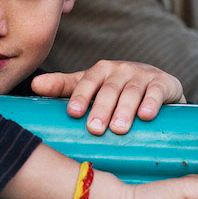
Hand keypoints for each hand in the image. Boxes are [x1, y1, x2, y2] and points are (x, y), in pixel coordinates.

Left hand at [31, 60, 184, 134]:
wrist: (158, 88)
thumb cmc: (115, 90)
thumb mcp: (90, 87)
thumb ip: (63, 86)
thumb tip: (33, 85)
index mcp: (100, 70)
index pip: (86, 82)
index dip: (80, 96)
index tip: (73, 113)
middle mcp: (121, 69)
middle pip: (109, 89)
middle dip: (101, 108)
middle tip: (94, 128)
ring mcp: (142, 75)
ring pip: (132, 91)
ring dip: (124, 109)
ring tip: (118, 128)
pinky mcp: (164, 83)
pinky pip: (157, 92)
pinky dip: (152, 103)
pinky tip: (146, 116)